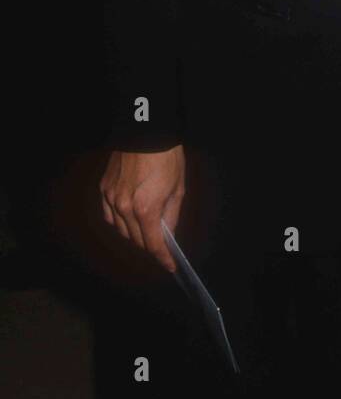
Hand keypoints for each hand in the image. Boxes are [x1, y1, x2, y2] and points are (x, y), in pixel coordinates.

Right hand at [100, 146, 185, 272]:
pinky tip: (129, 220)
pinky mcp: (104, 189)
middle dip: (150, 246)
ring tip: (147, 231)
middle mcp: (125, 207)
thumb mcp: (178, 188)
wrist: (147, 132)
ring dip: (135, 235)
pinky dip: (119, 222)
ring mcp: (111, 198)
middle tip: (161, 246)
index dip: (163, 258)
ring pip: (121, 230)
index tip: (170, 266)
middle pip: (137, 240)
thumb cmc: (167, 157)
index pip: (153, 244)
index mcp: (146, 209)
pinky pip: (109, 216)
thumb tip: (167, 234)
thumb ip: (171, 216)